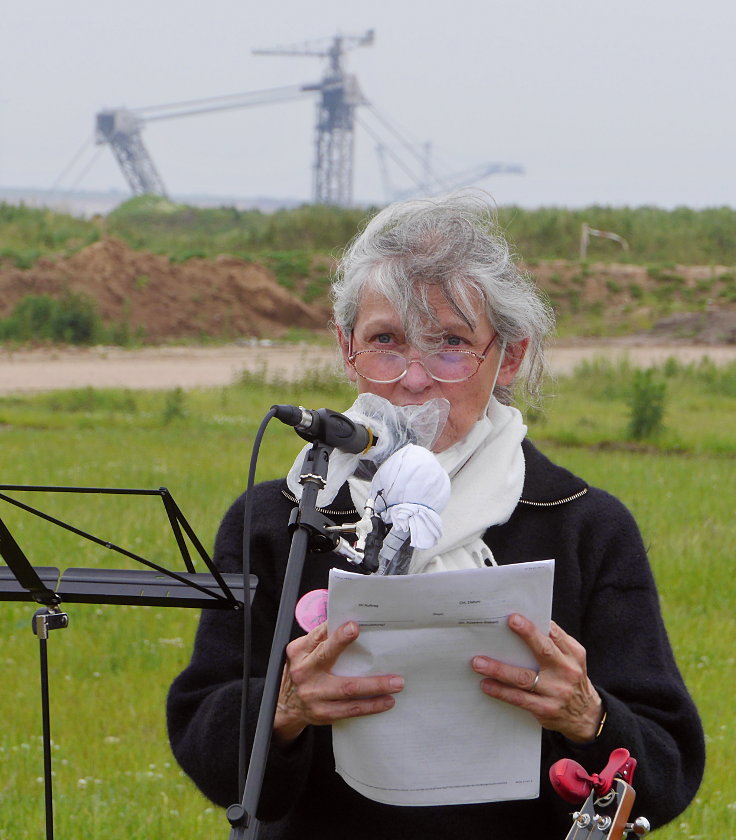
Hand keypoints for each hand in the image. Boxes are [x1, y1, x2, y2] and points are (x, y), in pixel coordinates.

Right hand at [274, 620, 404, 743]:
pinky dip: (371, 706)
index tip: (354, 626)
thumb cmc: (302, 670)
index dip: (336, 633)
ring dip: (374, 686)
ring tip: (396, 682)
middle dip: (348, 648)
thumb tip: (349, 622)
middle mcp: (305, 671)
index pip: (319, 637)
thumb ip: (321, 638)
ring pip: (347, 689)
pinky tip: (387, 701)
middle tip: (373, 647)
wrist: (286, 706)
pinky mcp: (324, 713)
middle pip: (329, 659)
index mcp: (300, 651)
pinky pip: (350, 710)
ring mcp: (314, 694)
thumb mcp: (303, 651)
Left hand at [471, 614, 602, 742]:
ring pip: (524, 678)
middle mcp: (566, 671)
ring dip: (499, 669)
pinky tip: (486, 684)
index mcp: (573, 654)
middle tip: (508, 624)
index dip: (536, 625)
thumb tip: (526, 625)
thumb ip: (555, 644)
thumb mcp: (572, 660)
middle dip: (527, 635)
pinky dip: (501, 691)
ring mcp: (556, 692)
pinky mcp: (545, 709)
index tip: (515, 616)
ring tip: (478, 662)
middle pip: (543, 651)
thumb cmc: (571, 679)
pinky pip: (519, 698)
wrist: (587, 716)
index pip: (555, 635)